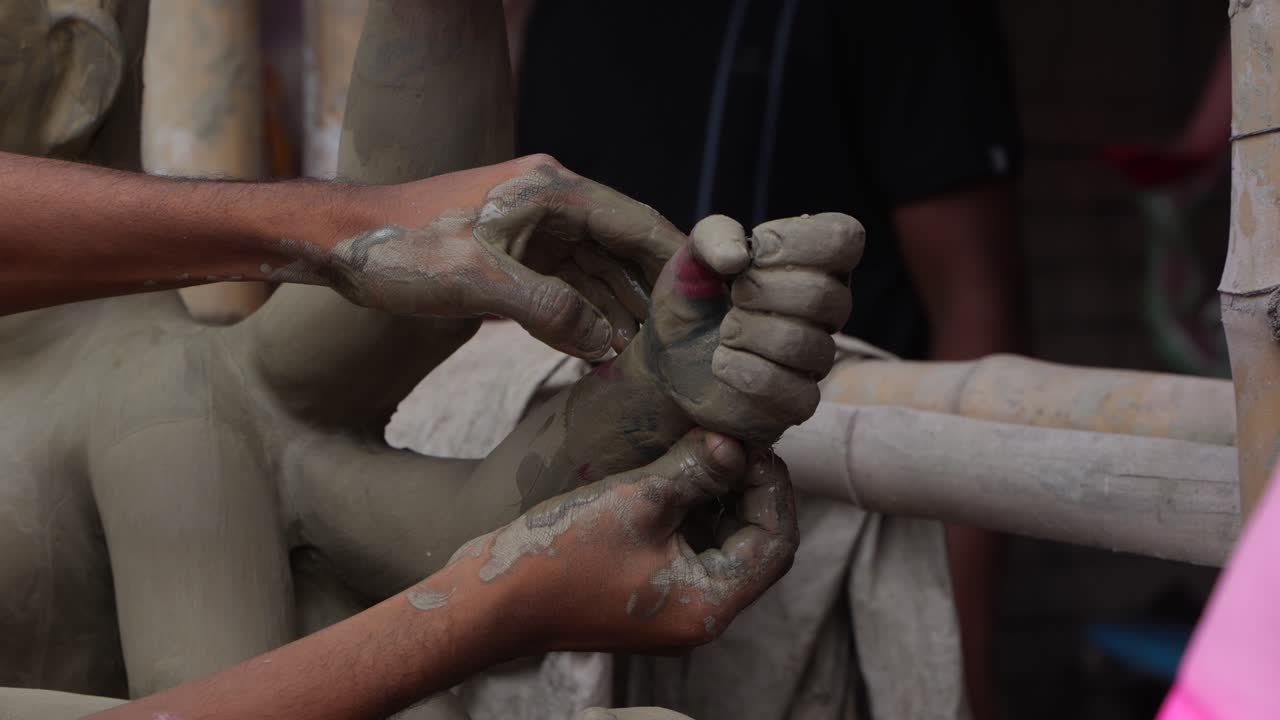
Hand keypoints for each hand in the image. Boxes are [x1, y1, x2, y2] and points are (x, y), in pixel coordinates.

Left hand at [288, 154, 684, 358]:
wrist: (337, 244)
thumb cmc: (399, 251)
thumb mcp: (477, 284)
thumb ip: (548, 311)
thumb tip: (607, 343)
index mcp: (550, 190)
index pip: (636, 223)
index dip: (677, 262)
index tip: (710, 302)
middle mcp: (549, 199)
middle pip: (623, 246)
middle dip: (653, 293)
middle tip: (686, 342)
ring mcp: (532, 223)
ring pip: (596, 267)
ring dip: (620, 307)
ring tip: (651, 354)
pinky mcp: (513, 247)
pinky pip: (566, 279)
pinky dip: (585, 309)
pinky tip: (604, 344)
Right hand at [441, 429, 796, 653]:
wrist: (488, 600)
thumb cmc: (560, 556)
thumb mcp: (638, 500)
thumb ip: (696, 469)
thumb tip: (735, 441)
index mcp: (708, 605)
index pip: (775, 543)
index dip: (772, 486)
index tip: (749, 442)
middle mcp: (698, 615)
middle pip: (754, 546)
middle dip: (747, 489)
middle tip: (729, 438)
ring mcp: (671, 607)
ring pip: (721, 545)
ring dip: (719, 496)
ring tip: (702, 447)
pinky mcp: (645, 593)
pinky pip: (688, 550)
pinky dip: (690, 512)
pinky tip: (674, 471)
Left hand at [640, 213, 863, 443]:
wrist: (669, 355)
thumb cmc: (695, 298)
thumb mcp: (693, 255)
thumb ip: (714, 235)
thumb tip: (738, 256)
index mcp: (817, 263)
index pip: (844, 238)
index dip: (797, 241)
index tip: (756, 251)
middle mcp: (828, 310)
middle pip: (823, 295)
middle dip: (759, 292)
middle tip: (732, 299)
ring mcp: (817, 358)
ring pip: (803, 344)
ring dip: (746, 333)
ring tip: (724, 333)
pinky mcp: (799, 402)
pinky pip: (793, 391)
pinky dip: (744, 373)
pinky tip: (723, 363)